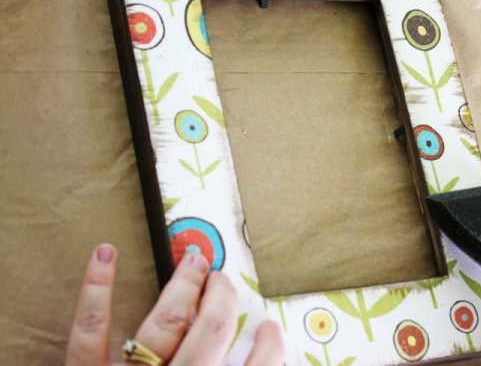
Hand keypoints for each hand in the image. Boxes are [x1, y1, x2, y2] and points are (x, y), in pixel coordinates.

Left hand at [66, 244, 283, 364]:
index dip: (268, 347)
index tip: (271, 330)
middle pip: (209, 334)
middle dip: (223, 300)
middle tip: (225, 282)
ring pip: (164, 322)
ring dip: (184, 286)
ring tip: (196, 260)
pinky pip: (89, 331)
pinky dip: (95, 290)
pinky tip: (105, 254)